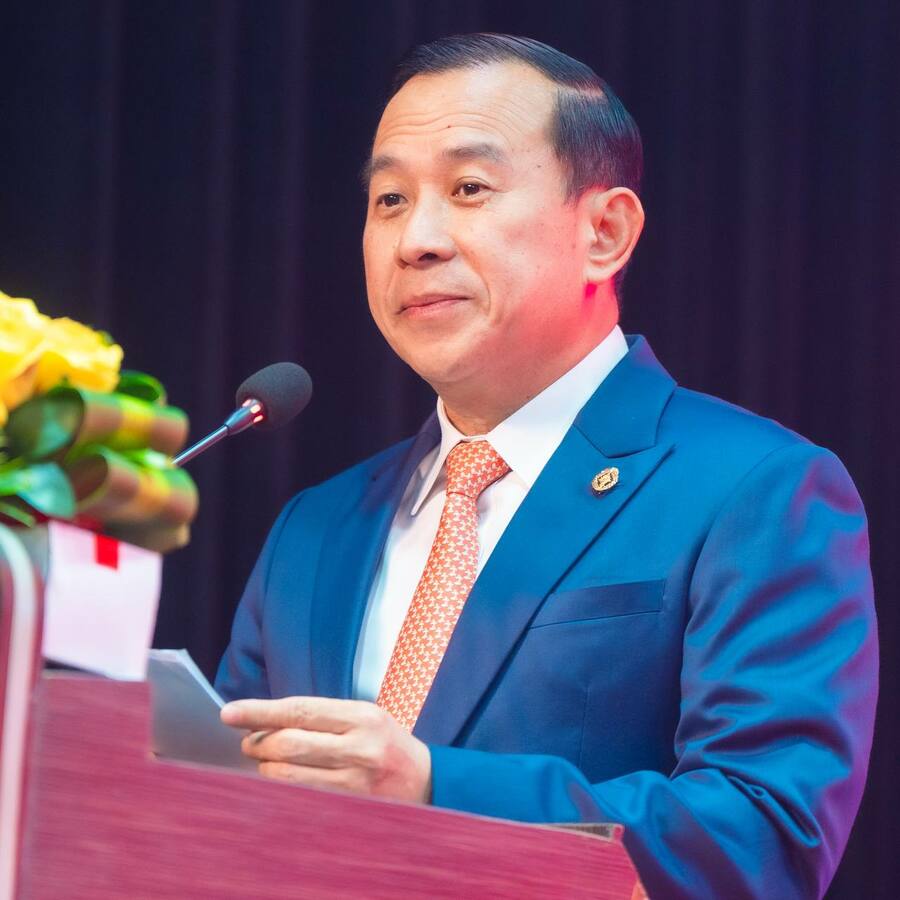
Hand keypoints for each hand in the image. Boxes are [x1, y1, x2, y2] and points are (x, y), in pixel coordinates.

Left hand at [220, 696, 431, 803]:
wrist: (427, 783)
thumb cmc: (387, 743)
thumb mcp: (365, 716)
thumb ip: (322, 717)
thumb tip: (267, 720)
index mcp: (363, 717)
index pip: (300, 710)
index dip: (260, 711)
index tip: (229, 712)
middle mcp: (359, 748)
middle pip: (289, 744)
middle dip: (258, 743)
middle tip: (248, 742)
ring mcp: (354, 784)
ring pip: (288, 776)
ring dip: (265, 768)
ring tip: (264, 761)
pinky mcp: (348, 809)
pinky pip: (300, 798)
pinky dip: (281, 788)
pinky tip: (277, 781)